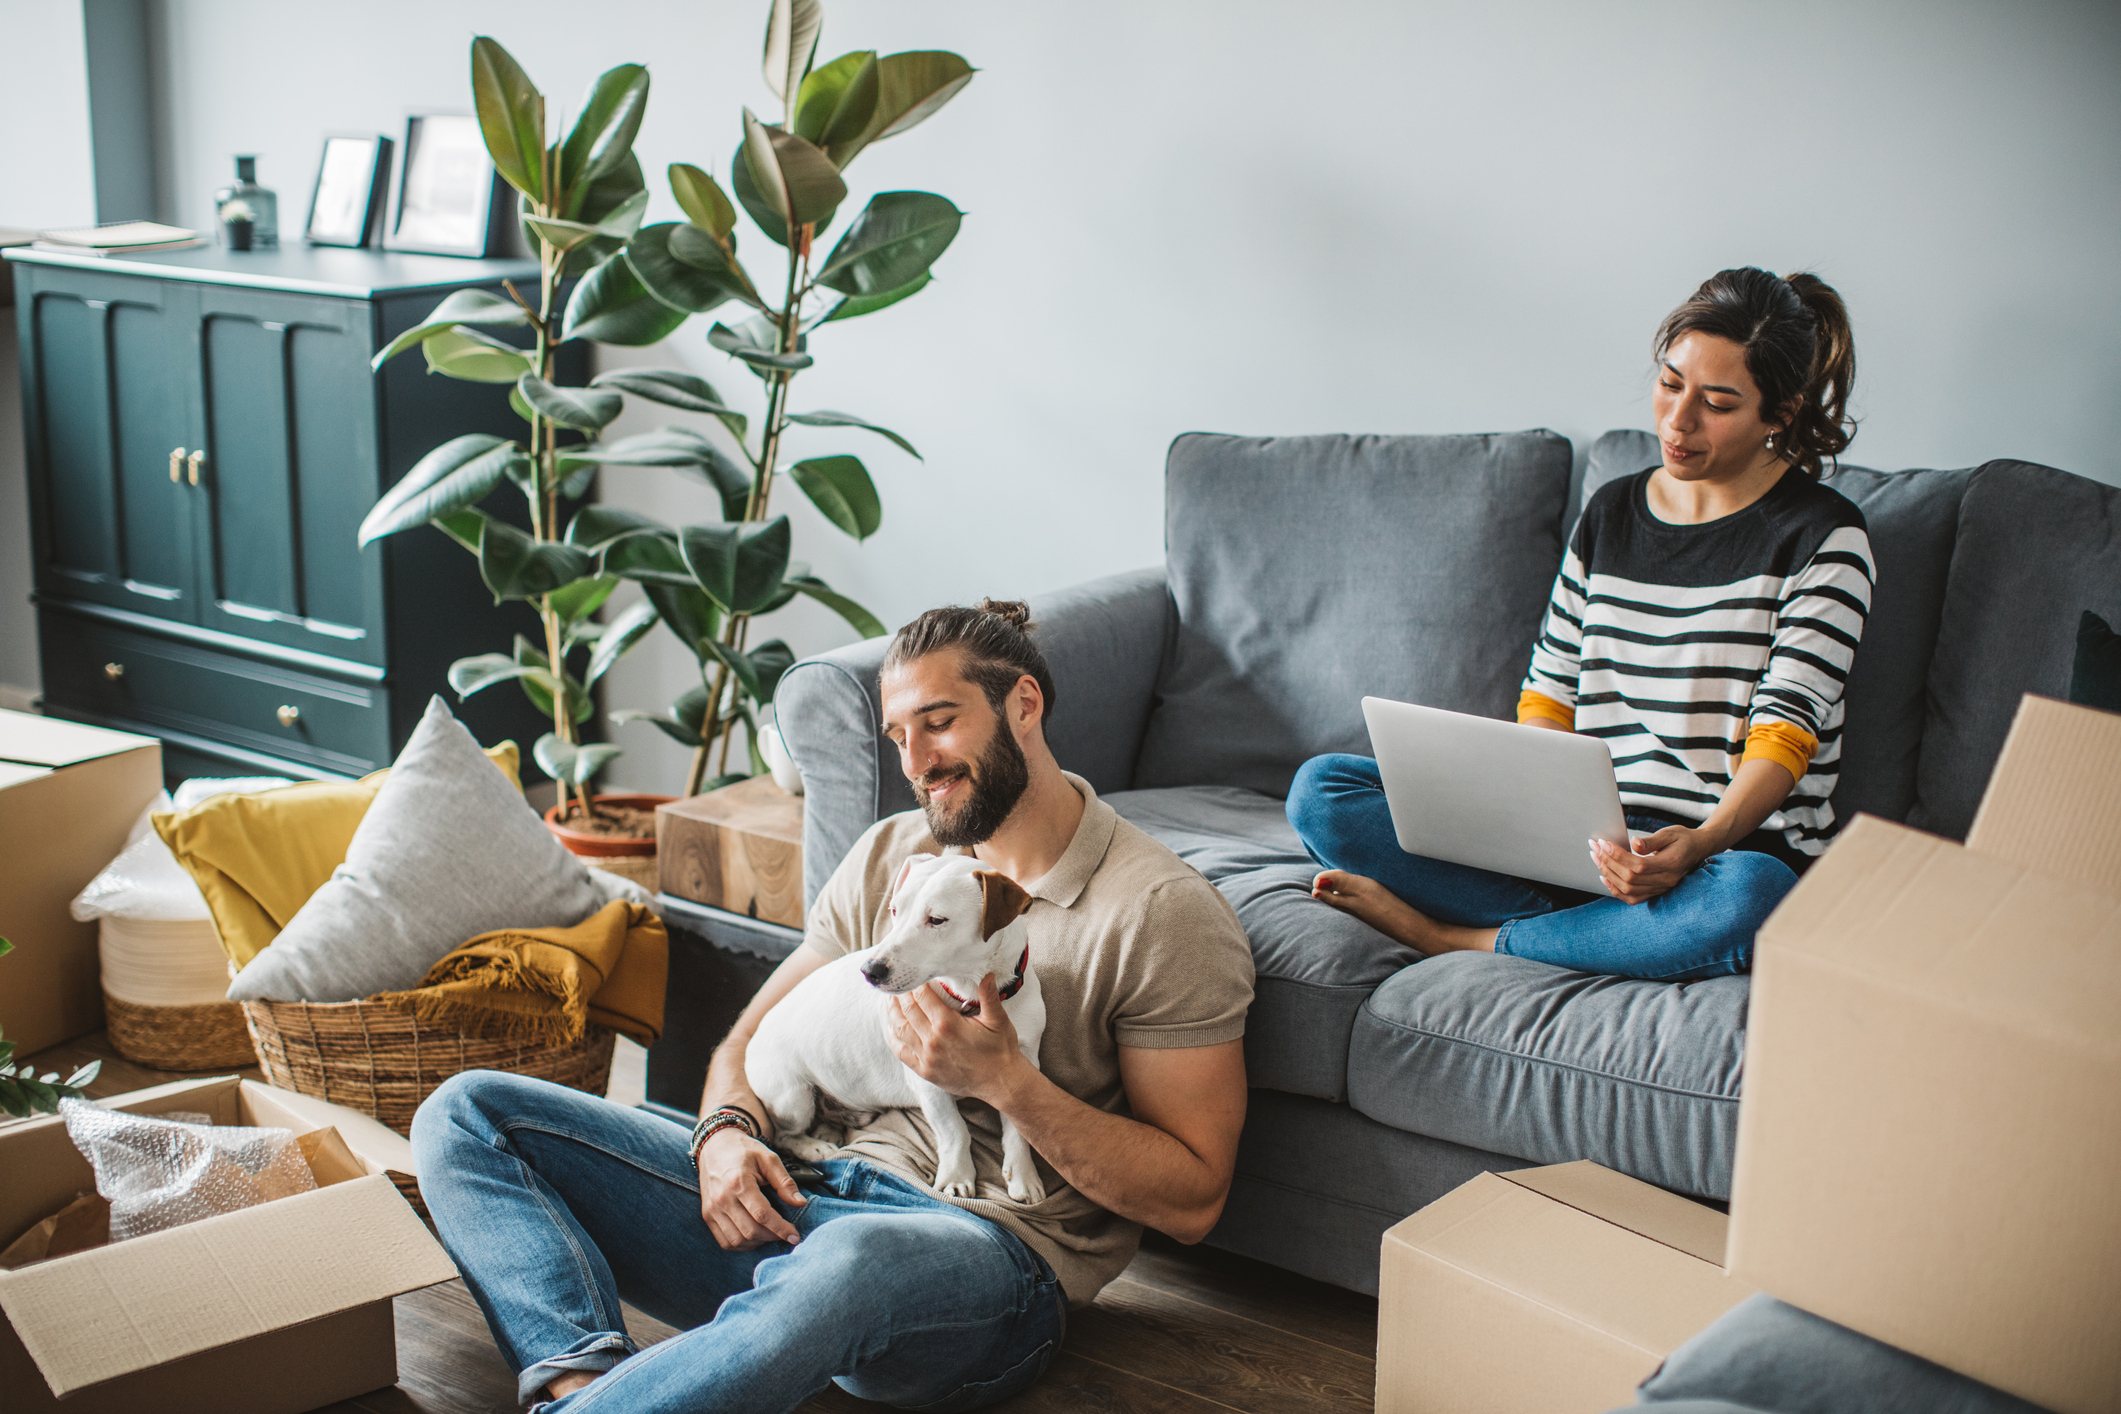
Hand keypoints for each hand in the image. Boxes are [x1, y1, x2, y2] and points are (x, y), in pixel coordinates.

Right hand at [696, 1127, 804, 1250]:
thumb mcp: (768, 1159)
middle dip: (772, 1237)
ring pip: (737, 1240)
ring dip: (757, 1243)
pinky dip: (741, 1245)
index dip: (781, 1229)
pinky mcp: (707, 1215)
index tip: (795, 1236)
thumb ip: (785, 1182)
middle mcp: (722, 1199)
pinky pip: (724, 1241)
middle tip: (785, 1233)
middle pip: (750, 1231)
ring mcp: (712, 1209)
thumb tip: (800, 1203)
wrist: (714, 1146)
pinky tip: (754, 1237)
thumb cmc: (744, 1151)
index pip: (763, 1215)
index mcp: (739, 1183)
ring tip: (770, 1234)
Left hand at [889, 975, 1024, 1107]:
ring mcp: (927, 1058)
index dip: (916, 983)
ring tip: (891, 1000)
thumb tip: (987, 973)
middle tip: (899, 983)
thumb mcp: (998, 1019)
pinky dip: (893, 1038)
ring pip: (900, 1029)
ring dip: (893, 1012)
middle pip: (907, 1010)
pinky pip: (901, 1052)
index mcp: (948, 1025)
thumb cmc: (1000, 1049)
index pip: (922, 996)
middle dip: (901, 994)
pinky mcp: (925, 1071)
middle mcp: (933, 1041)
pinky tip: (892, 1027)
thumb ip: (989, 995)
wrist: (1001, 1082)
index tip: (914, 973)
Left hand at [1591, 826, 1711, 903]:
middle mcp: (1666, 881)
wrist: (1698, 850)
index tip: (1604, 843)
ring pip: (1628, 889)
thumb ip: (1651, 840)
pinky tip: (1605, 877)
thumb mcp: (1670, 833)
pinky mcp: (1656, 892)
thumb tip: (1634, 844)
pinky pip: (1633, 898)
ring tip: (1596, 858)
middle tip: (1594, 847)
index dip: (1618, 855)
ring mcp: (1661, 889)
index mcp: (1671, 865)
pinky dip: (1616, 890)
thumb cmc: (1683, 839)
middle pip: (1630, 878)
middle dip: (1608, 862)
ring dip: (1608, 874)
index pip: (1638, 865)